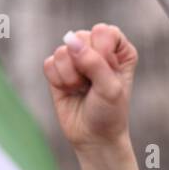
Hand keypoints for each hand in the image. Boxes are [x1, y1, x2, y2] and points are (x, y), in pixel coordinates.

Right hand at [43, 23, 137, 157]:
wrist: (94, 137)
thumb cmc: (109, 113)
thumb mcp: (110, 89)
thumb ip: (94, 63)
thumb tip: (70, 41)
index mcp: (119, 50)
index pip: (104, 32)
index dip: (101, 52)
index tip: (107, 73)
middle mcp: (97, 49)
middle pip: (80, 38)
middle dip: (84, 67)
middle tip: (93, 86)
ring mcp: (76, 58)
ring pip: (63, 51)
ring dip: (71, 77)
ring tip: (82, 90)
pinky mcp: (58, 68)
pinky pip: (49, 64)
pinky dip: (59, 81)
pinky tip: (70, 91)